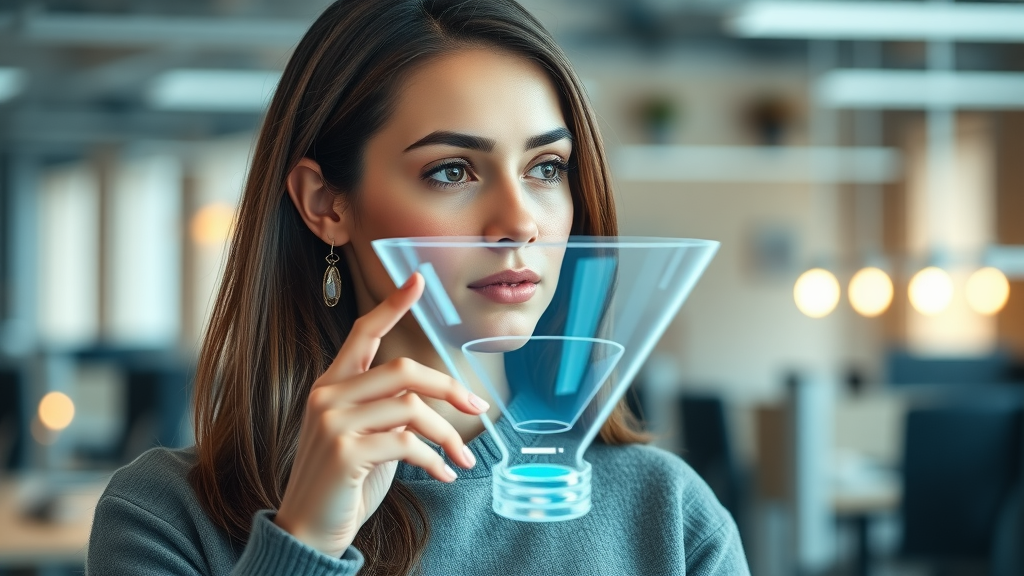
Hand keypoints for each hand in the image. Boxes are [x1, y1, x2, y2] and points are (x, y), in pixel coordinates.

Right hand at [273, 273, 488, 556]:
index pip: (363, 333)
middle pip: (403, 371)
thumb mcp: (363, 437)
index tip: (418, 280)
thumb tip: (431, 401)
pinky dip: (434, 460)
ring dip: (448, 435)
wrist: (308, 530)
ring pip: (411, 408)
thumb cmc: (342, 483)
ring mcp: (333, 422)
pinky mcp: (345, 452)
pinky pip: (407, 443)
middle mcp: (327, 396)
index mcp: (331, 385)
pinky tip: (444, 475)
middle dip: (449, 387)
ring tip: (463, 458)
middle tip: (478, 406)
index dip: (392, 305)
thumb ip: (386, 410)